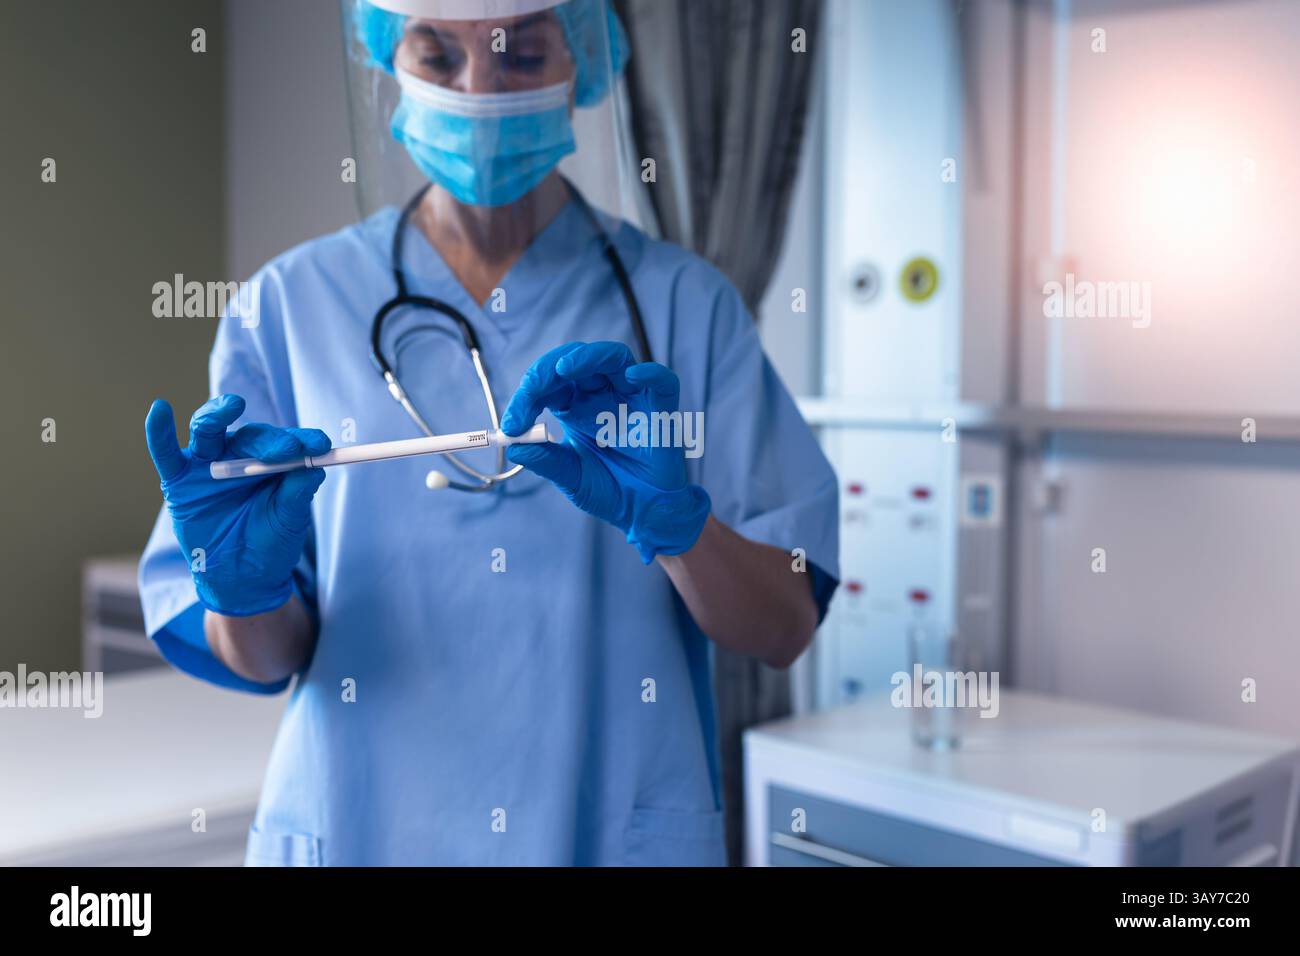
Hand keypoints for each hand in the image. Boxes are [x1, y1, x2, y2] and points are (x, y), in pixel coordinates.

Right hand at [145, 394, 329, 616]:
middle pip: (250, 436)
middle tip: (289, 449)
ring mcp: (207, 466)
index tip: (321, 445)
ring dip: (217, 416)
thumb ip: (296, 496)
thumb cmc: (269, 544)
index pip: (286, 444)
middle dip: (270, 440)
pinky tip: (159, 410)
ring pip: (208, 431)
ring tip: (231, 406)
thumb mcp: (288, 523)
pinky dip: (159, 432)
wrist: (241, 578)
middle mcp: (239, 457)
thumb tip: (313, 469)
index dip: (303, 441)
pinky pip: (165, 453)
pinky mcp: (179, 480)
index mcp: (271, 463)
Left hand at [501, 341, 709, 563]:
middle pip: (577, 360)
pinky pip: (662, 382)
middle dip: (548, 369)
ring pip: (614, 358)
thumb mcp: (570, 477)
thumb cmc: (608, 491)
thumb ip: (546, 460)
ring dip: (588, 357)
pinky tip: (633, 375)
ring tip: (564, 368)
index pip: (549, 384)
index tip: (511, 424)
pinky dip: (649, 373)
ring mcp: (632, 399)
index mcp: (576, 407)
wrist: (643, 513)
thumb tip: (513, 445)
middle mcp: (602, 395)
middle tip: (531, 389)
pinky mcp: (661, 410)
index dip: (527, 395)